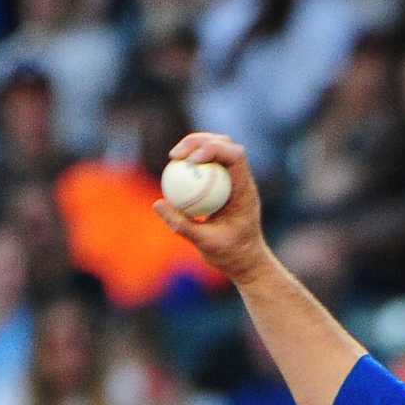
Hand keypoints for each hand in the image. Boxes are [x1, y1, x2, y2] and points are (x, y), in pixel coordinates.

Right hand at [153, 133, 269, 285]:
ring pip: (214, 149)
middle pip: (223, 144)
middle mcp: (241, 180)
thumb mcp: (206, 244)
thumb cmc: (231, 256)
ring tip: (174, 158)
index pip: (235, 156)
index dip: (212, 148)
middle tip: (175, 155)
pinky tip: (174, 170)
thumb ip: (183, 225)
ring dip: (193, 147)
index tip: (190, 160)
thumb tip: (158, 204)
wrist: (244, 262)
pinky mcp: (221, 184)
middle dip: (198, 141)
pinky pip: (205, 166)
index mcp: (245, 190)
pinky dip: (190, 163)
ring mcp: (231, 180)